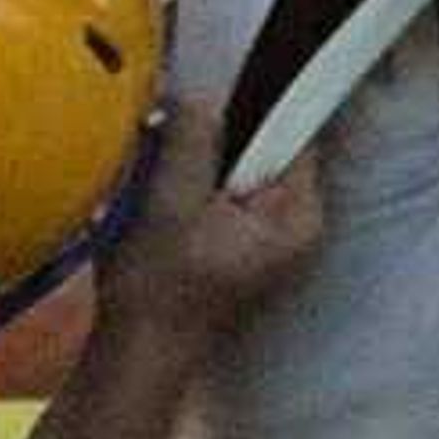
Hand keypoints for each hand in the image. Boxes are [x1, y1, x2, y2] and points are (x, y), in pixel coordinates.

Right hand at [88, 100, 322, 357]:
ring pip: (237, 166)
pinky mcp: (238, 242)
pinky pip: (222, 190)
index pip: (295, 132)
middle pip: (265, 146)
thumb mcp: (172, 204)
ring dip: (200, 157)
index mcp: (300, 217)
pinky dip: (194, 181)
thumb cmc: (160, 290)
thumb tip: (198, 93)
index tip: (215, 84)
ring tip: (164, 159)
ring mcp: (267, 236)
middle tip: (176, 123)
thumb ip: (193, 141)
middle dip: (221, 132)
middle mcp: (295, 226)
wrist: (137, 353)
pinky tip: (163, 187)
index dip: (255, 102)